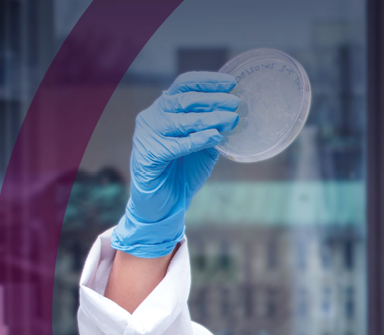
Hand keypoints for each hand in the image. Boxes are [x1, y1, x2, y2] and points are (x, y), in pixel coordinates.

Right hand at [111, 72, 238, 256]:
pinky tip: (214, 137)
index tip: (231, 83)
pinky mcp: (147, 155)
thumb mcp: (203, 146)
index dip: (207, 82)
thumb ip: (213, 130)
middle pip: (183, 100)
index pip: (184, 86)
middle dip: (213, 99)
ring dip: (209, 118)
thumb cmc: (182, 172)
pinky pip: (175, 145)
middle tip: (236, 102)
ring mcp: (147, 135)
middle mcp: (152, 117)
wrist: (163, 204)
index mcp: (165, 109)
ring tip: (232, 118)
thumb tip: (235, 116)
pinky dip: (196, 140)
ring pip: (180, 120)